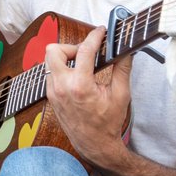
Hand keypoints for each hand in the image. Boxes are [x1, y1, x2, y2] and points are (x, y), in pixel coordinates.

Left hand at [43, 26, 131, 164]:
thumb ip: (123, 69)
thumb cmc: (107, 122)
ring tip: (82, 64)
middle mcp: (62, 87)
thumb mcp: (121, 94)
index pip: (83, 50)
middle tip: (85, 53)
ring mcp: (53, 91)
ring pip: (49, 61)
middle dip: (70, 46)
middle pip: (54, 50)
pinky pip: (50, 73)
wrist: (93, 144)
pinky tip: (76, 75)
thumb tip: (126, 50)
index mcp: (80, 86)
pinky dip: (62, 69)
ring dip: (65, 57)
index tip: (101, 32)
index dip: (94, 36)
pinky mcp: (50, 95)